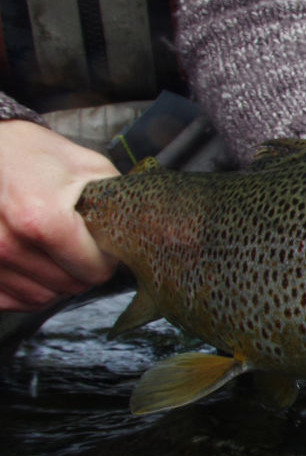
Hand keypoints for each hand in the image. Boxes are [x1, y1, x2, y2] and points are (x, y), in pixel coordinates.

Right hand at [0, 121, 119, 311]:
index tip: (103, 245)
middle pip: (70, 286)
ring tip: (57, 252)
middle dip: (83, 270)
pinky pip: (13, 300)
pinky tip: (35, 264)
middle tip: (81, 246)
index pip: (93, 271)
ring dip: (57, 281)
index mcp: (41, 219)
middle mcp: (8, 244)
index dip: (106, 260)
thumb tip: (143, 232)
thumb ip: (116, 203)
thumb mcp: (88, 167)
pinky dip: (29, 288)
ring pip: (42, 298)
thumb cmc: (36, 155)